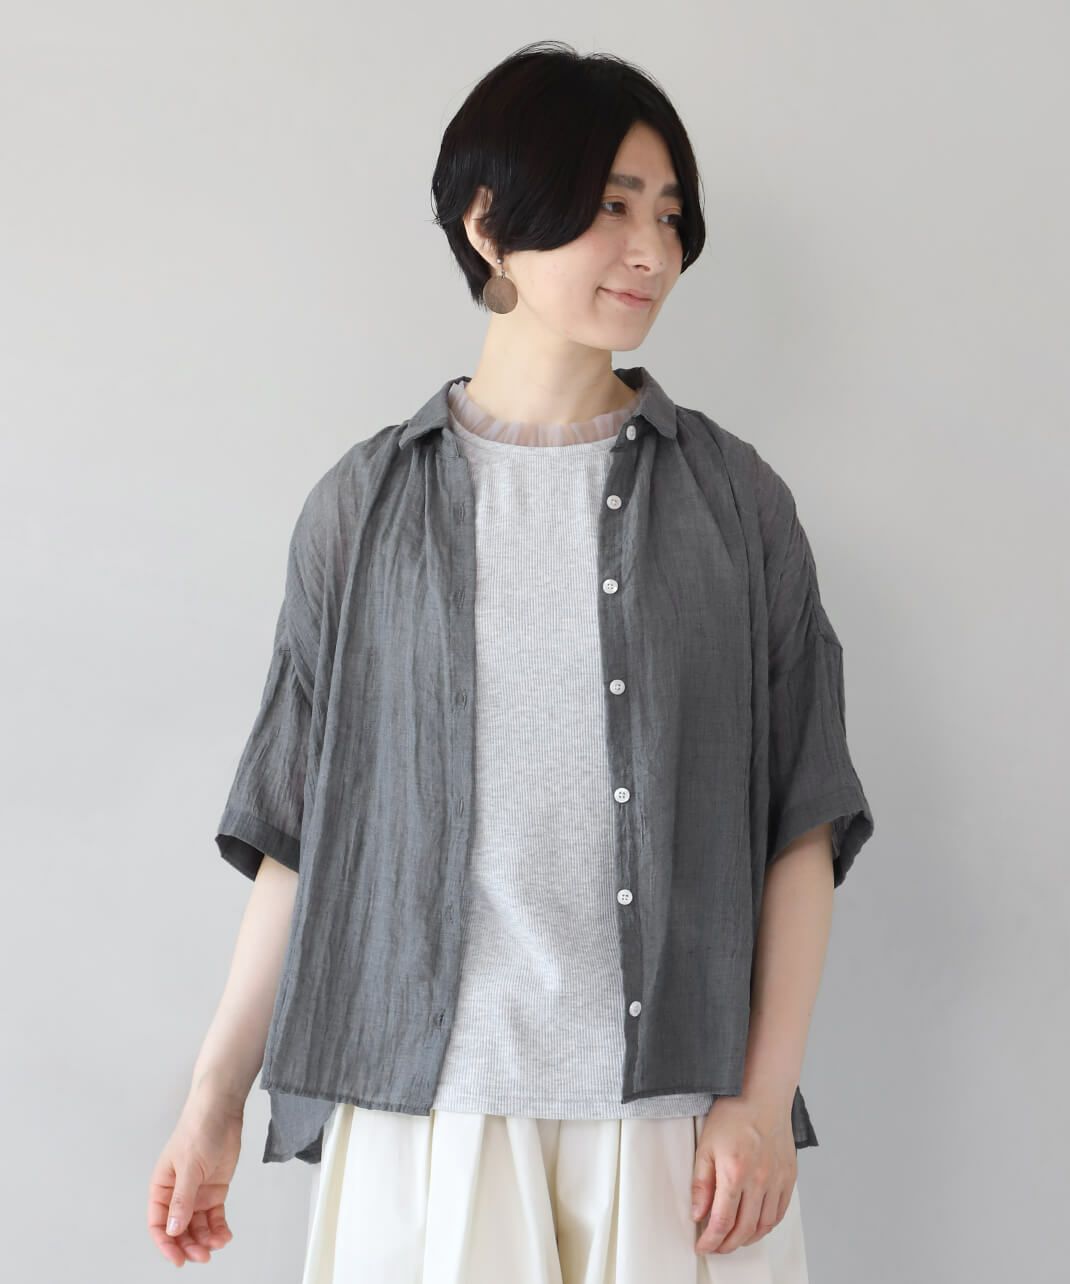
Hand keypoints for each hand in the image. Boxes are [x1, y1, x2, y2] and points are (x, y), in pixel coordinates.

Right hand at [146, 1089, 244, 1265]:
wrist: (222, 1112)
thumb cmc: (197, 1131)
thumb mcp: (188, 1167)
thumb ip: (182, 1199)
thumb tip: (172, 1230)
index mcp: (162, 1188)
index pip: (158, 1223)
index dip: (165, 1244)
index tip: (178, 1259)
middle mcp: (178, 1195)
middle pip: (179, 1230)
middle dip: (189, 1245)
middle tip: (202, 1256)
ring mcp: (197, 1194)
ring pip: (197, 1227)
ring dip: (206, 1240)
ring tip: (218, 1244)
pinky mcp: (215, 1191)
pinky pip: (215, 1217)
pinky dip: (219, 1228)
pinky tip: (225, 1235)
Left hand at [690, 1093, 796, 1255]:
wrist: (762, 1095)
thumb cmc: (732, 1116)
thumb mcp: (705, 1146)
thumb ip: (701, 1184)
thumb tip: (698, 1215)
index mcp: (734, 1172)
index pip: (722, 1220)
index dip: (711, 1240)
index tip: (703, 1246)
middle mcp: (759, 1180)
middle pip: (744, 1229)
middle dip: (727, 1244)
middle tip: (716, 1247)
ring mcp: (777, 1180)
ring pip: (764, 1225)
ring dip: (747, 1238)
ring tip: (733, 1239)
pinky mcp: (789, 1177)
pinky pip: (779, 1212)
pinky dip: (767, 1226)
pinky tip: (755, 1225)